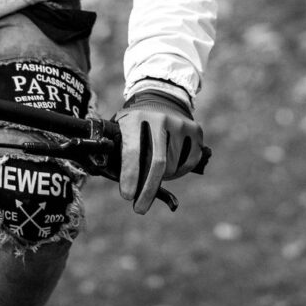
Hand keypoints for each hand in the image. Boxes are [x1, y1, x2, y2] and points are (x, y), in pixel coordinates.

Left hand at [117, 90, 203, 213]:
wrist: (161, 97)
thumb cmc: (136, 122)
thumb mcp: (122, 127)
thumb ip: (118, 150)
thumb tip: (110, 176)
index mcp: (136, 117)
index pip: (133, 151)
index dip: (130, 176)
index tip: (127, 195)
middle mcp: (160, 118)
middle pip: (158, 164)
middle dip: (148, 190)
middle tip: (140, 208)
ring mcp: (180, 124)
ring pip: (173, 167)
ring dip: (162, 178)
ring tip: (154, 174)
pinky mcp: (195, 131)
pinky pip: (188, 163)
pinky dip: (178, 172)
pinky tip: (170, 169)